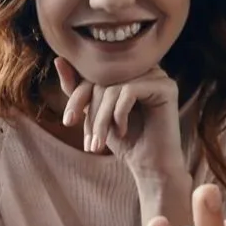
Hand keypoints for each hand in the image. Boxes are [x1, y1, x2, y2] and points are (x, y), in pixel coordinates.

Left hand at [56, 57, 181, 165]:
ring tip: (99, 144)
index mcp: (128, 70)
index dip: (77, 96)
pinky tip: (122, 132)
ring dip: (101, 119)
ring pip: (113, 88)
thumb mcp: (94, 114)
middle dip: (91, 112)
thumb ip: (78, 89)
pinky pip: (129, 92)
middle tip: (89, 142)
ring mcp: (157, 75)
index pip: (93, 73)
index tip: (68, 122)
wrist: (150, 165)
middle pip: (103, 79)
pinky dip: (119, 115)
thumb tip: (59, 60)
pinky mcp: (166, 87)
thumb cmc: (123, 139)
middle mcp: (144, 67)